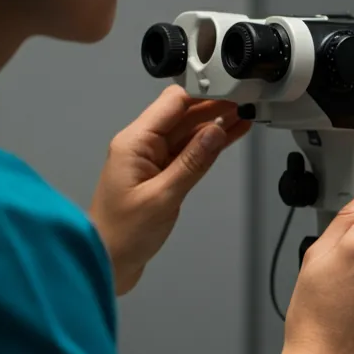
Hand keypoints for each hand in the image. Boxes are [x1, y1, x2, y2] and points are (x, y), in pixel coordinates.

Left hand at [89, 85, 251, 294]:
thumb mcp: (163, 197)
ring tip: (245, 115)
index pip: (172, 103)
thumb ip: (192, 163)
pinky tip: (229, 136)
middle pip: (182, 114)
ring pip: (188, 132)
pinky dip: (208, 145)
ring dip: (215, 124)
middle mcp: (142, 145)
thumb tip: (217, 131)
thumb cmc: (124, 233)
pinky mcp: (160, 174)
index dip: (203, 95)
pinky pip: (187, 152)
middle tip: (245, 101)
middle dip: (213, 107)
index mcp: (135, 142)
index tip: (230, 91)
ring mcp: (152, 159)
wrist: (107, 262)